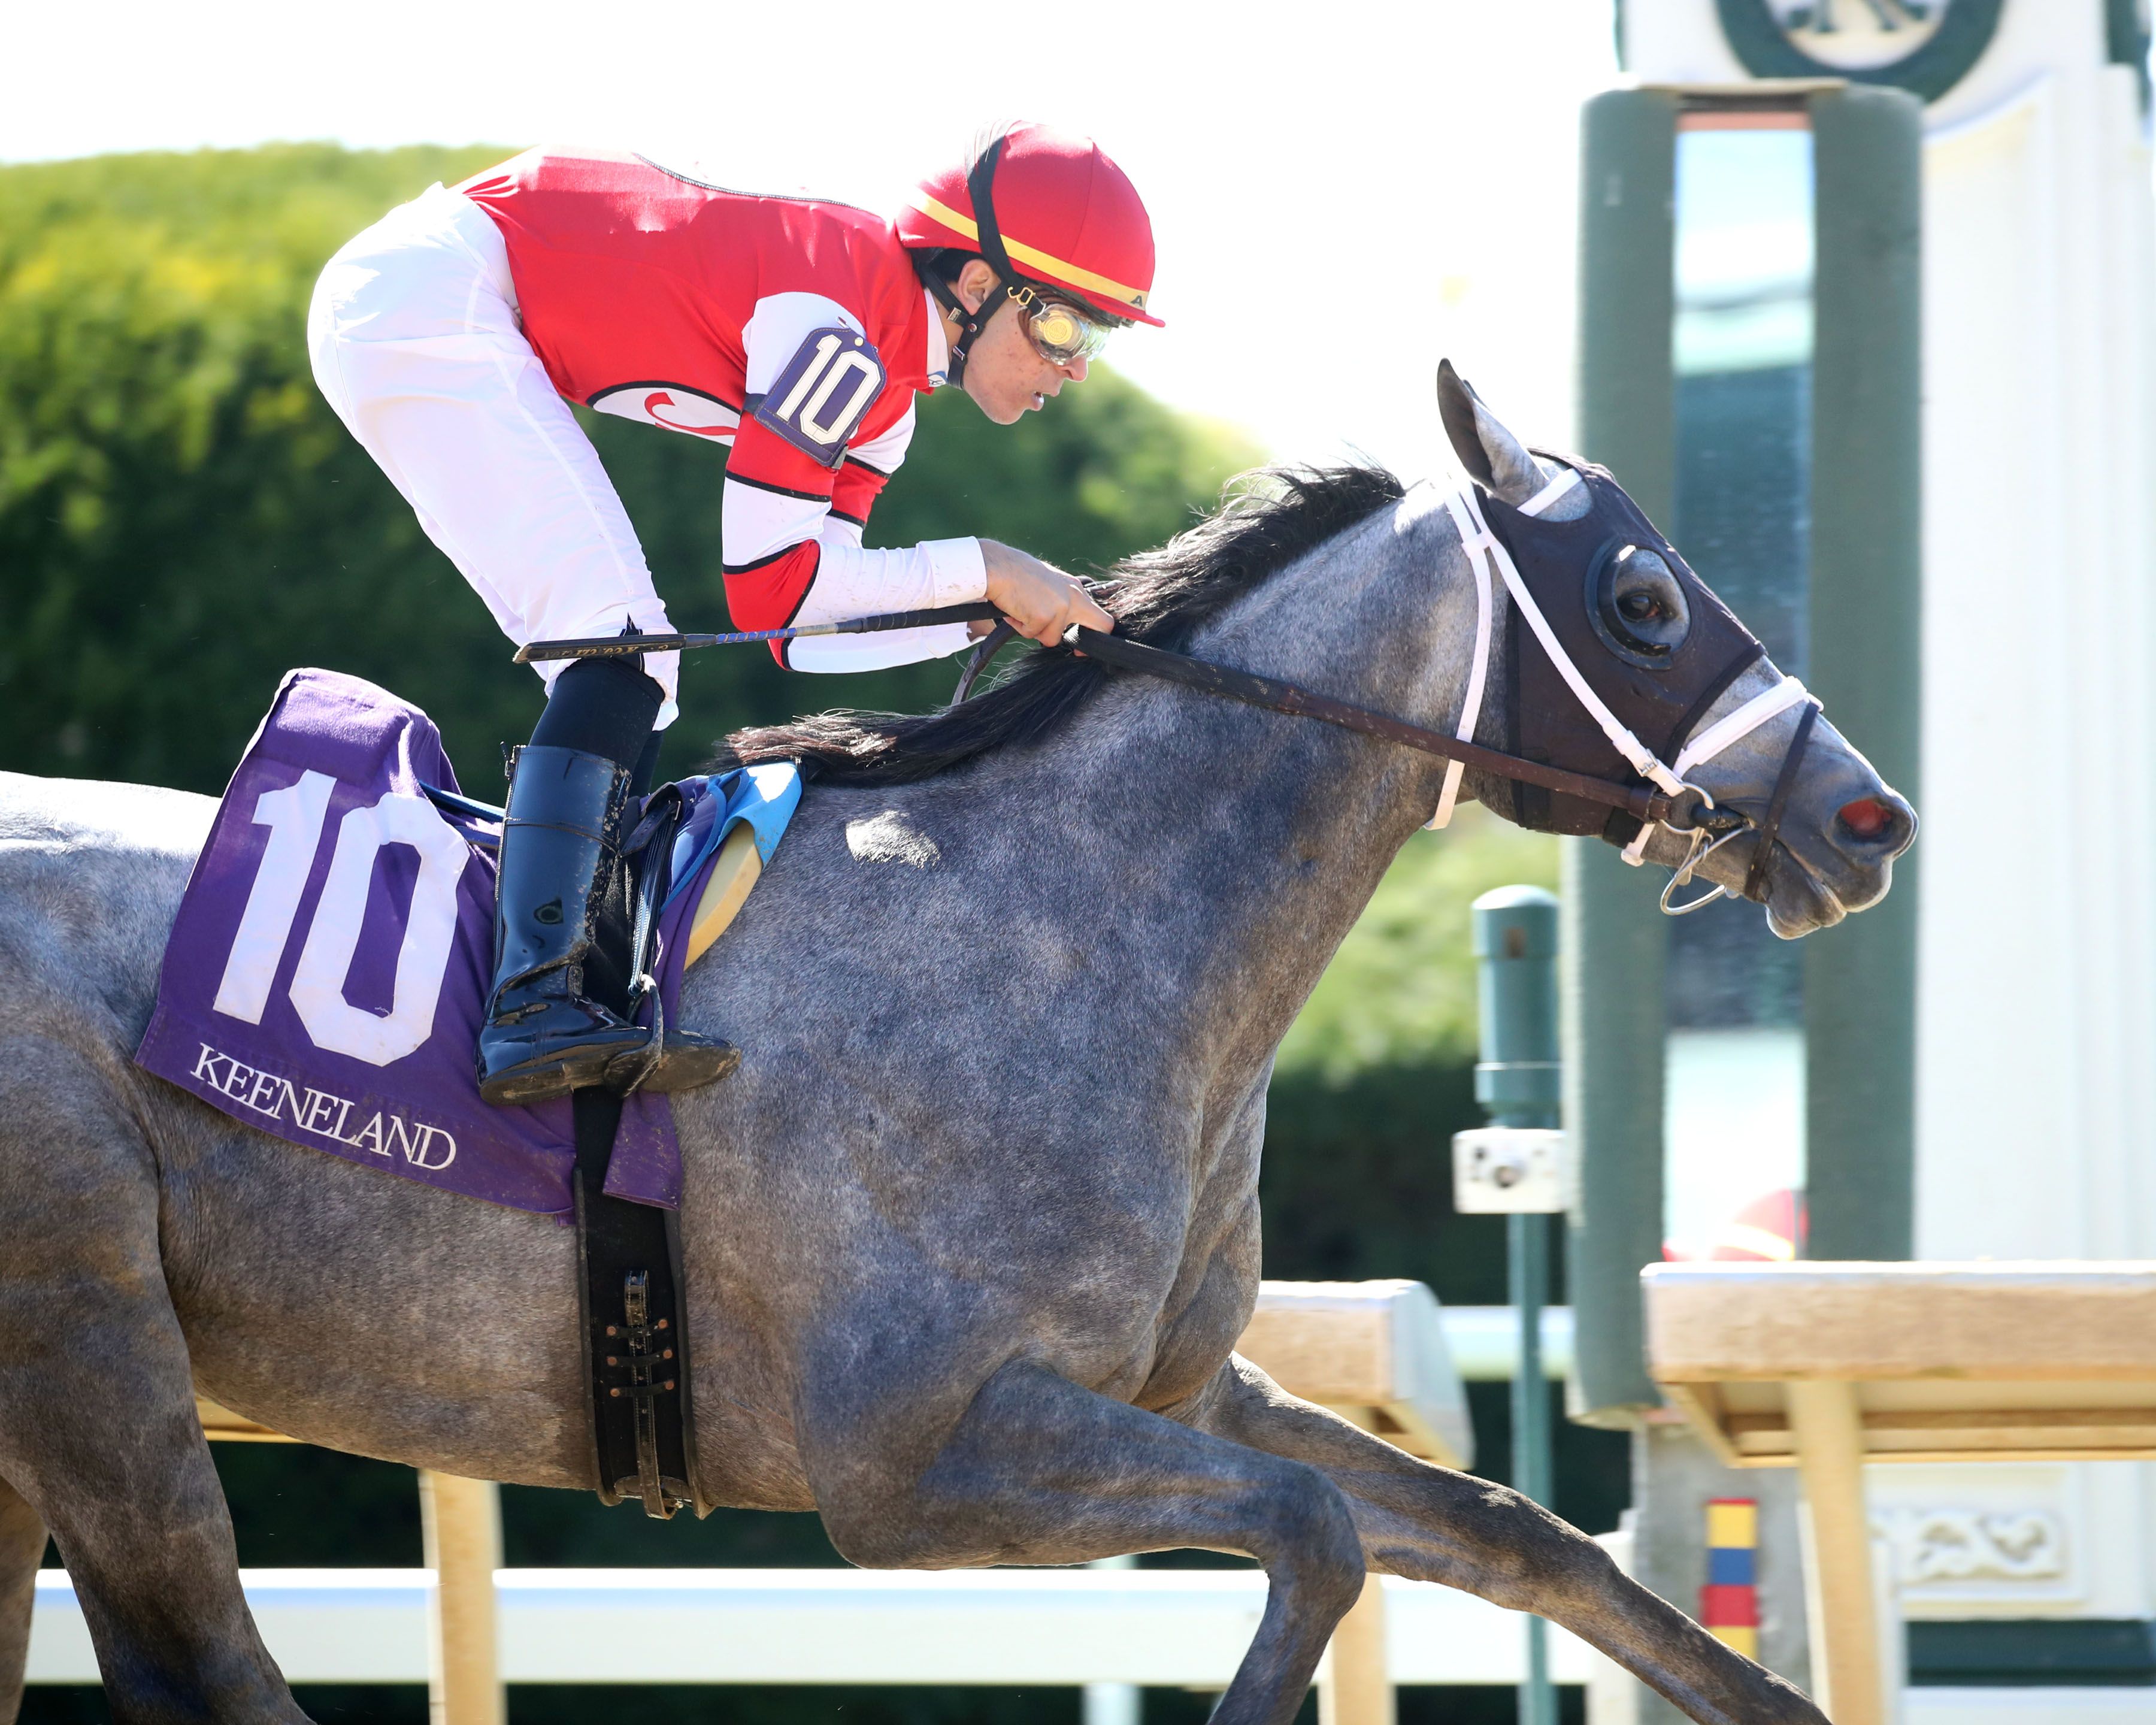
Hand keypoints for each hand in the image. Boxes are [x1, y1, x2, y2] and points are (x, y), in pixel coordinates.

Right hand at [978, 541, 1114, 646]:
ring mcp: (1060, 607)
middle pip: (1102, 625)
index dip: (1096, 633)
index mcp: (1075, 588)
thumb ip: (1061, 600)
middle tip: (1076, 651)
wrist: (997, 567)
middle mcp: (1073, 596)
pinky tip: (1014, 611)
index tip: (1081, 644)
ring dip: (1035, 631)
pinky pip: (1032, 634)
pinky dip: (1020, 627)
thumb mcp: (1049, 583)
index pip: (1100, 614)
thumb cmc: (1016, 573)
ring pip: (1052, 638)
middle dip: (1088, 643)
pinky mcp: (1043, 617)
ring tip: (1022, 612)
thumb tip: (1062, 622)